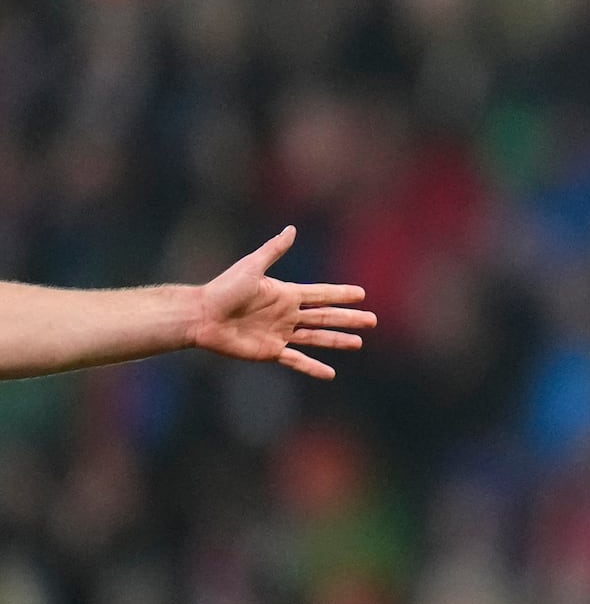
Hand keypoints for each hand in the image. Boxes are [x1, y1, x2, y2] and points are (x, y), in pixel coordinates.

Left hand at [192, 226, 376, 379]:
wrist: (201, 315)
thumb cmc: (223, 288)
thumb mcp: (251, 267)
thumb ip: (273, 251)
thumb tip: (292, 229)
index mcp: (286, 294)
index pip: (321, 294)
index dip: (342, 294)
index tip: (361, 294)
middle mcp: (287, 314)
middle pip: (326, 317)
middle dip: (349, 318)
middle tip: (372, 321)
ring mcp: (280, 334)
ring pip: (317, 338)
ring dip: (337, 341)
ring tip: (358, 343)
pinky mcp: (270, 351)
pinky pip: (297, 360)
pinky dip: (313, 367)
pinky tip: (330, 373)